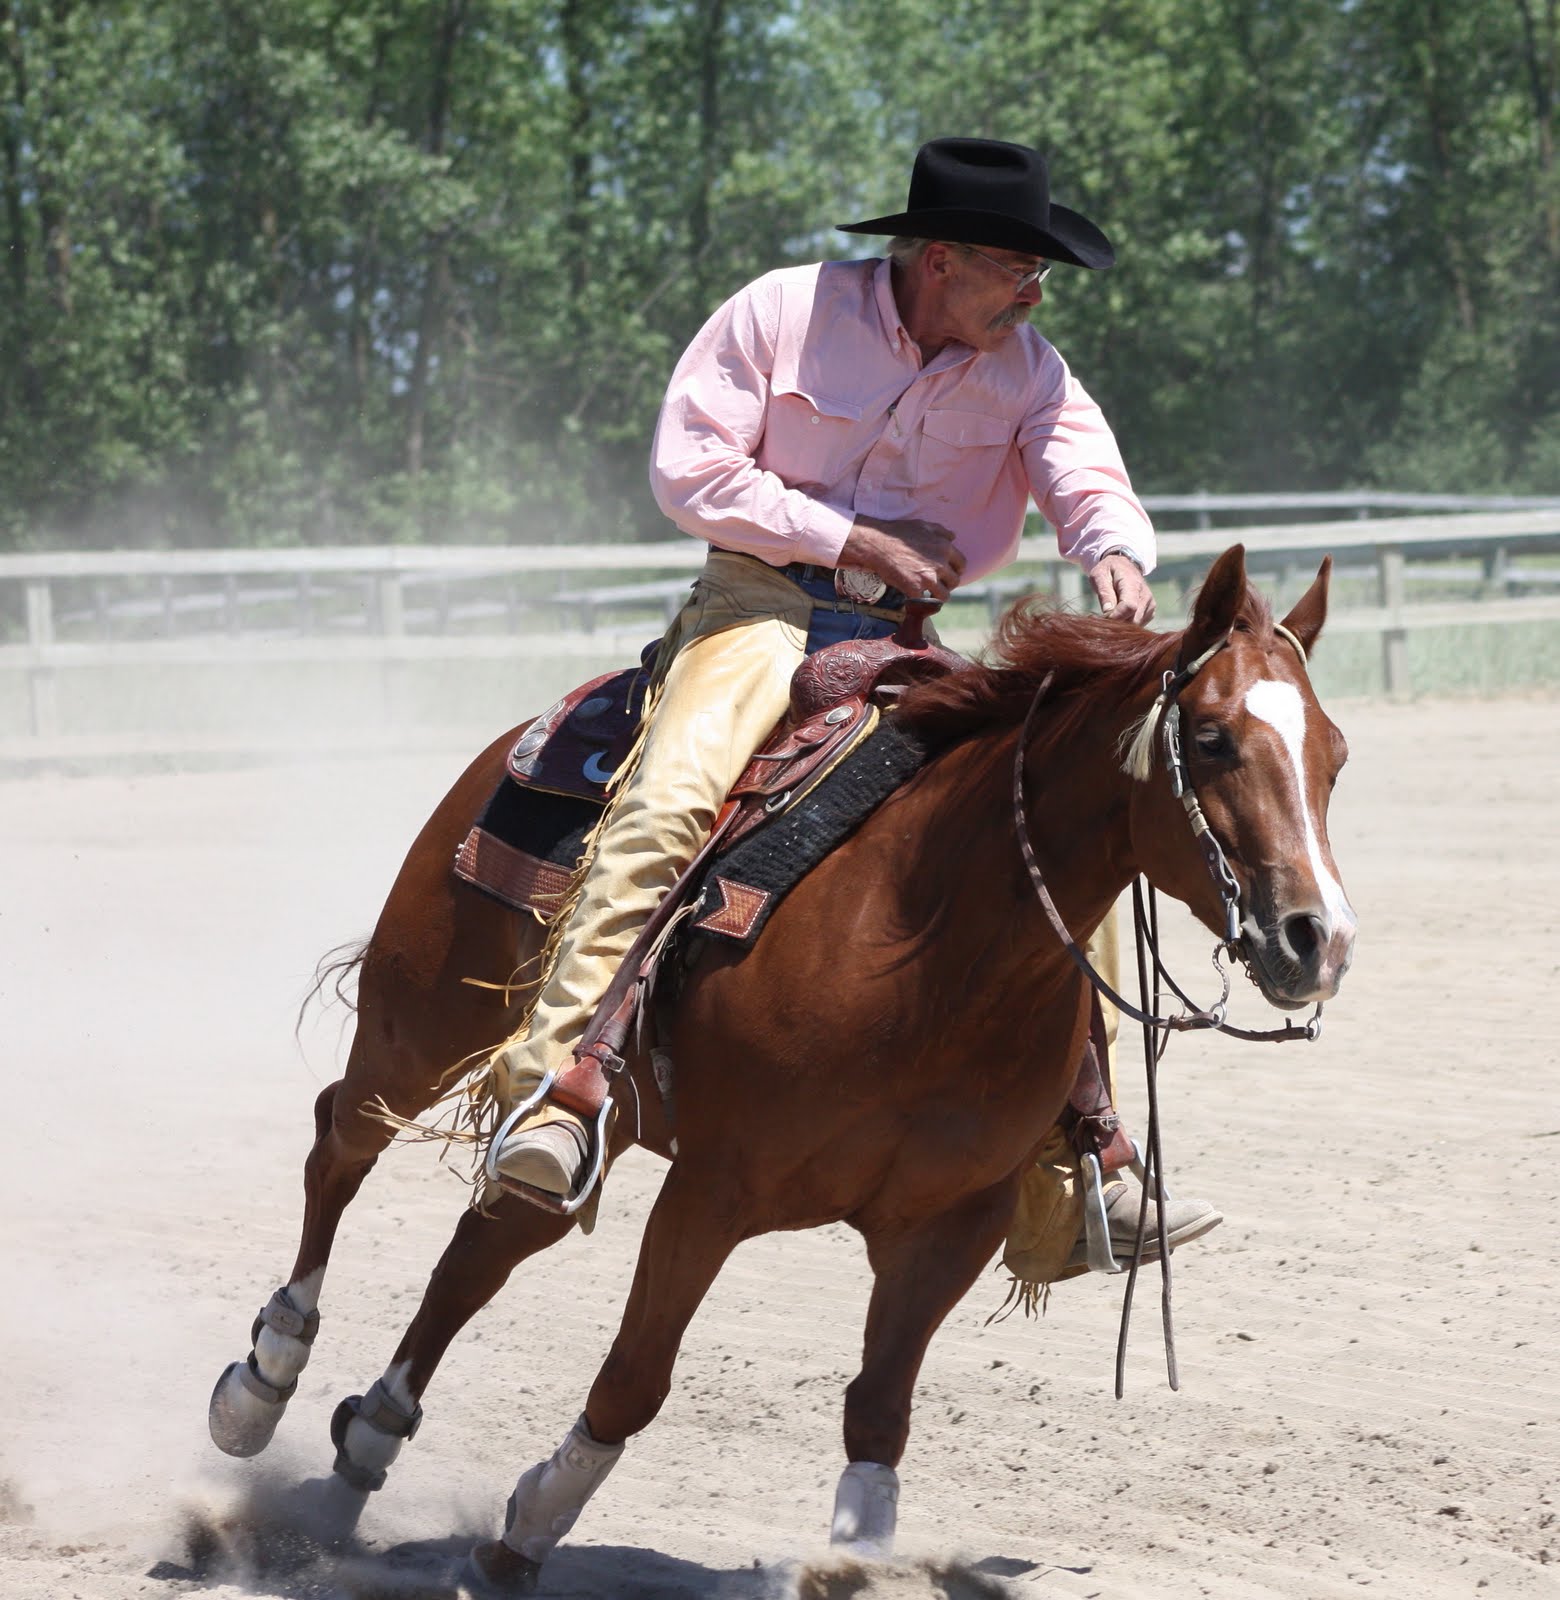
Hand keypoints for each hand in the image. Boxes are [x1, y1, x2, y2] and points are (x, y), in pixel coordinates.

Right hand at [839, 514, 966, 600]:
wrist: (877, 545)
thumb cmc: (898, 533)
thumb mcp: (923, 525)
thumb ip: (941, 532)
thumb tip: (953, 537)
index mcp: (945, 548)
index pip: (961, 564)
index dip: (956, 570)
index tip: (948, 574)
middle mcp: (940, 564)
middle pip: (954, 581)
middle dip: (947, 584)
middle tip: (938, 585)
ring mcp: (928, 578)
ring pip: (944, 595)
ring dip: (938, 596)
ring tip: (930, 594)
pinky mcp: (915, 589)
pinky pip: (926, 601)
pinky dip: (922, 601)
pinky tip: (916, 596)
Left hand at [1089, 554, 1155, 623]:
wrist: (1122, 566)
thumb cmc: (1108, 571)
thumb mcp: (1099, 576)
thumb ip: (1104, 593)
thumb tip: (1108, 612)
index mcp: (1133, 584)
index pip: (1129, 607)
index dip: (1115, 617)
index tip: (1103, 617)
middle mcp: (1145, 595)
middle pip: (1133, 620)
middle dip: (1117, 623)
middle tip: (1104, 618)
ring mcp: (1150, 604)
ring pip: (1135, 625)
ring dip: (1121, 624)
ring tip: (1111, 613)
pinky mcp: (1149, 612)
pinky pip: (1138, 625)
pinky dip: (1127, 624)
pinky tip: (1119, 615)